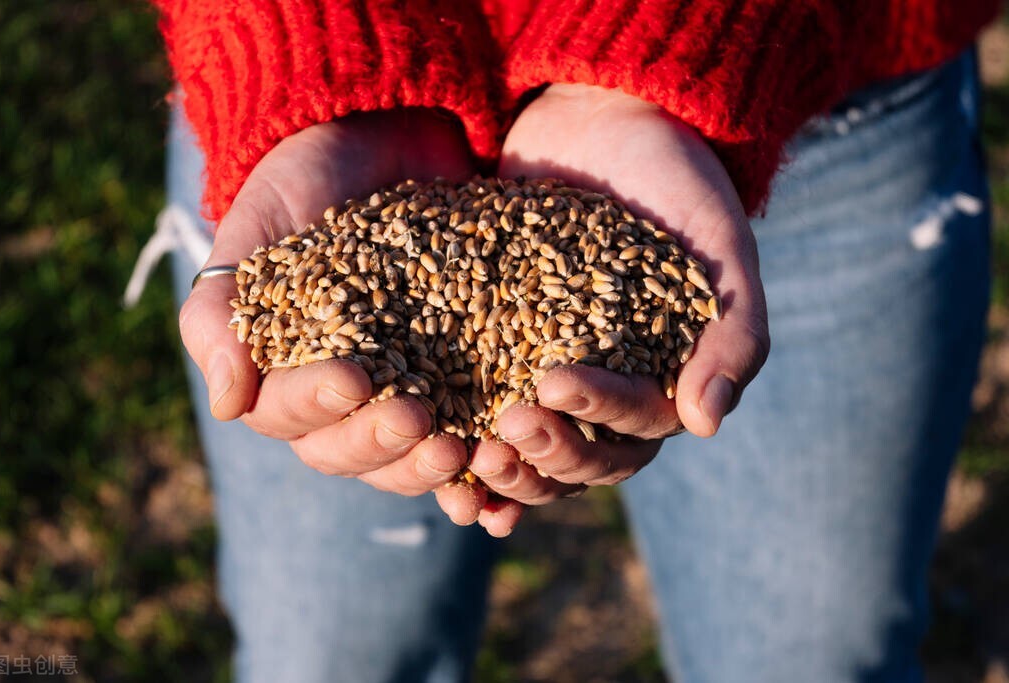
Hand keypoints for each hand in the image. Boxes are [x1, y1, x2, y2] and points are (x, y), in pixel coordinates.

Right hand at [179, 109, 485, 512]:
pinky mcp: (460, 375)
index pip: (287, 414)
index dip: (317, 406)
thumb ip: (222, 308)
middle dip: (379, 443)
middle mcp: (341, 393)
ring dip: (427, 465)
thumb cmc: (307, 177)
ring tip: (463, 448)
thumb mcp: (257, 225)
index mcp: (282, 368)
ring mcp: (403, 387)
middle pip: (347, 452)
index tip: (352, 377)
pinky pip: (465, 432)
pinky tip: (501, 458)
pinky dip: (479, 457)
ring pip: (404, 458)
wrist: (386, 135)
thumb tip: (227, 405)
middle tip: (416, 419)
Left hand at [437, 84, 770, 535]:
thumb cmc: (677, 180)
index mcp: (663, 380)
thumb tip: (704, 426)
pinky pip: (480, 407)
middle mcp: (607, 389)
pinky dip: (465, 442)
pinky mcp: (498, 346)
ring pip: (532, 448)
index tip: (553, 384)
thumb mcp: (718, 249)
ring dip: (507, 467)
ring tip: (468, 455)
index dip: (596, 420)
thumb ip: (732, 333)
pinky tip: (439, 454)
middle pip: (581, 458)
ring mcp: (548, 370)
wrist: (605, 117)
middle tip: (506, 428)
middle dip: (547, 452)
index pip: (634, 432)